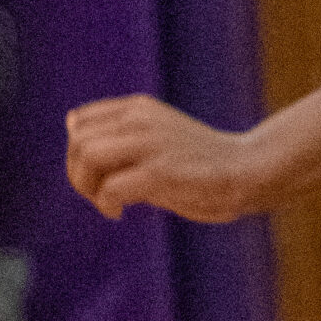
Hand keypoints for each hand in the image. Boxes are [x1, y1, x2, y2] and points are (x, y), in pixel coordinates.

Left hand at [66, 94, 260, 222]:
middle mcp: (140, 119)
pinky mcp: (161, 172)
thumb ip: (119, 135)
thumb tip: (71, 126)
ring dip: (87, 186)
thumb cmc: (200, 162)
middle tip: (98, 195)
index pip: (80, 121)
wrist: (249, 168)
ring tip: (106, 203)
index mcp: (138, 108)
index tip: (95, 176)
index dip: (76, 153)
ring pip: (88, 155)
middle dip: (77, 174)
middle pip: (78, 139)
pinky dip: (106, 204)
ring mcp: (151, 144)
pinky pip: (111, 187)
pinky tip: (119, 212)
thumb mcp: (156, 137)